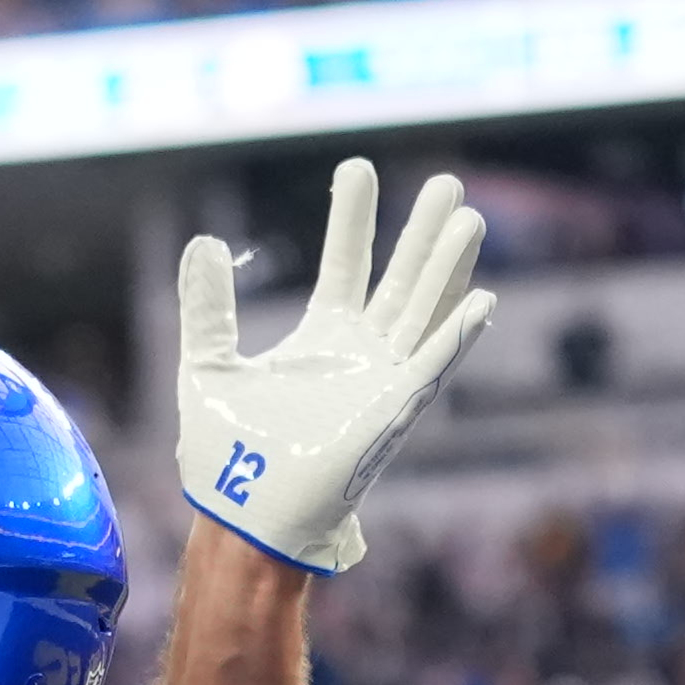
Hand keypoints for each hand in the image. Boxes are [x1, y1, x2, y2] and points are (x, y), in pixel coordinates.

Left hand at [176, 157, 492, 575]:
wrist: (242, 515)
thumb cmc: (227, 458)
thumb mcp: (207, 366)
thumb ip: (207, 308)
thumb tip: (204, 244)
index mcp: (321, 340)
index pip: (345, 264)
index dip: (353, 218)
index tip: (357, 169)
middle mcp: (360, 355)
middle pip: (401, 278)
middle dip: (421, 232)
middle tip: (446, 182)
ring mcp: (382, 382)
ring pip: (425, 311)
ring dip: (447, 267)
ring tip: (467, 218)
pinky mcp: (393, 414)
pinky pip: (431, 368)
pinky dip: (454, 336)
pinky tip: (480, 299)